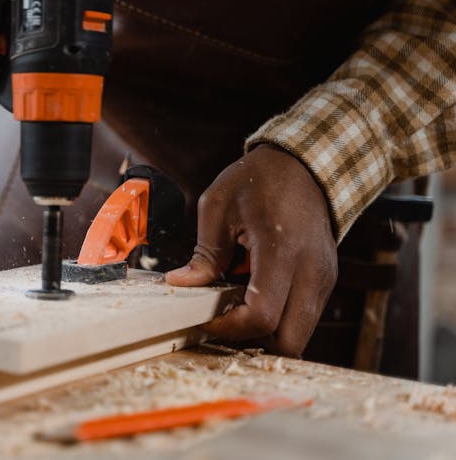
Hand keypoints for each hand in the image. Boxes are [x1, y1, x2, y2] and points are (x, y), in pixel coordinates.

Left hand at [165, 144, 337, 356]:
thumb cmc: (259, 179)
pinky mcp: (325, 281)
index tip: (205, 318)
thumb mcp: (219, 206)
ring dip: (266, 334)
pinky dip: (278, 321)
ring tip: (236, 308)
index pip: (262, 316)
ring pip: (299, 335)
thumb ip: (203, 252)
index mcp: (283, 250)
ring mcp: (324, 278)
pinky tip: (253, 297)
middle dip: (252, 342)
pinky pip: (304, 318)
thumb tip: (180, 284)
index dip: (229, 327)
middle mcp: (312, 271)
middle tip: (222, 323)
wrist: (305, 164)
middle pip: (290, 341)